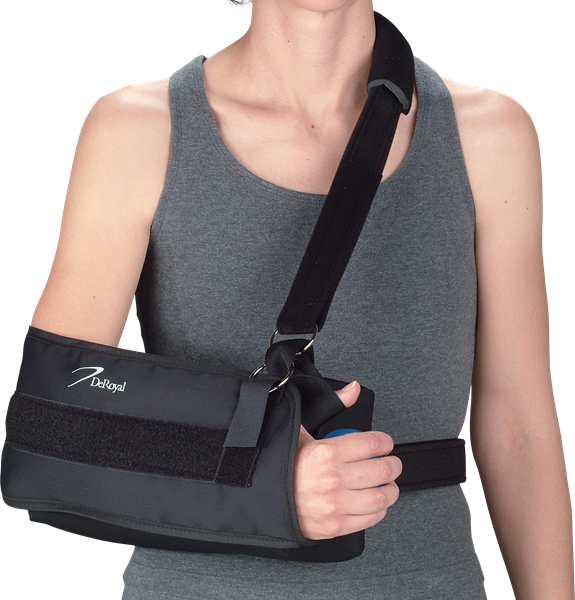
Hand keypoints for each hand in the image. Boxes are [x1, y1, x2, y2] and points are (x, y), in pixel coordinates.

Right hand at [294, 381, 401, 540]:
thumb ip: (332, 406)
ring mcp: (334, 505)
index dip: (385, 442)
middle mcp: (332, 479)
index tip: (385, 444)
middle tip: (391, 463)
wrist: (263, 499)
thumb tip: (354, 389)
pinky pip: (370, 518)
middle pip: (382, 470)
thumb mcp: (302, 429)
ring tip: (388, 484)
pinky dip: (379, 509)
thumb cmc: (283, 464)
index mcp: (324, 452)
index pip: (372, 444)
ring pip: (381, 496)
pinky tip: (375, 502)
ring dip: (391, 489)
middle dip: (393, 464)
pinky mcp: (335, 526)